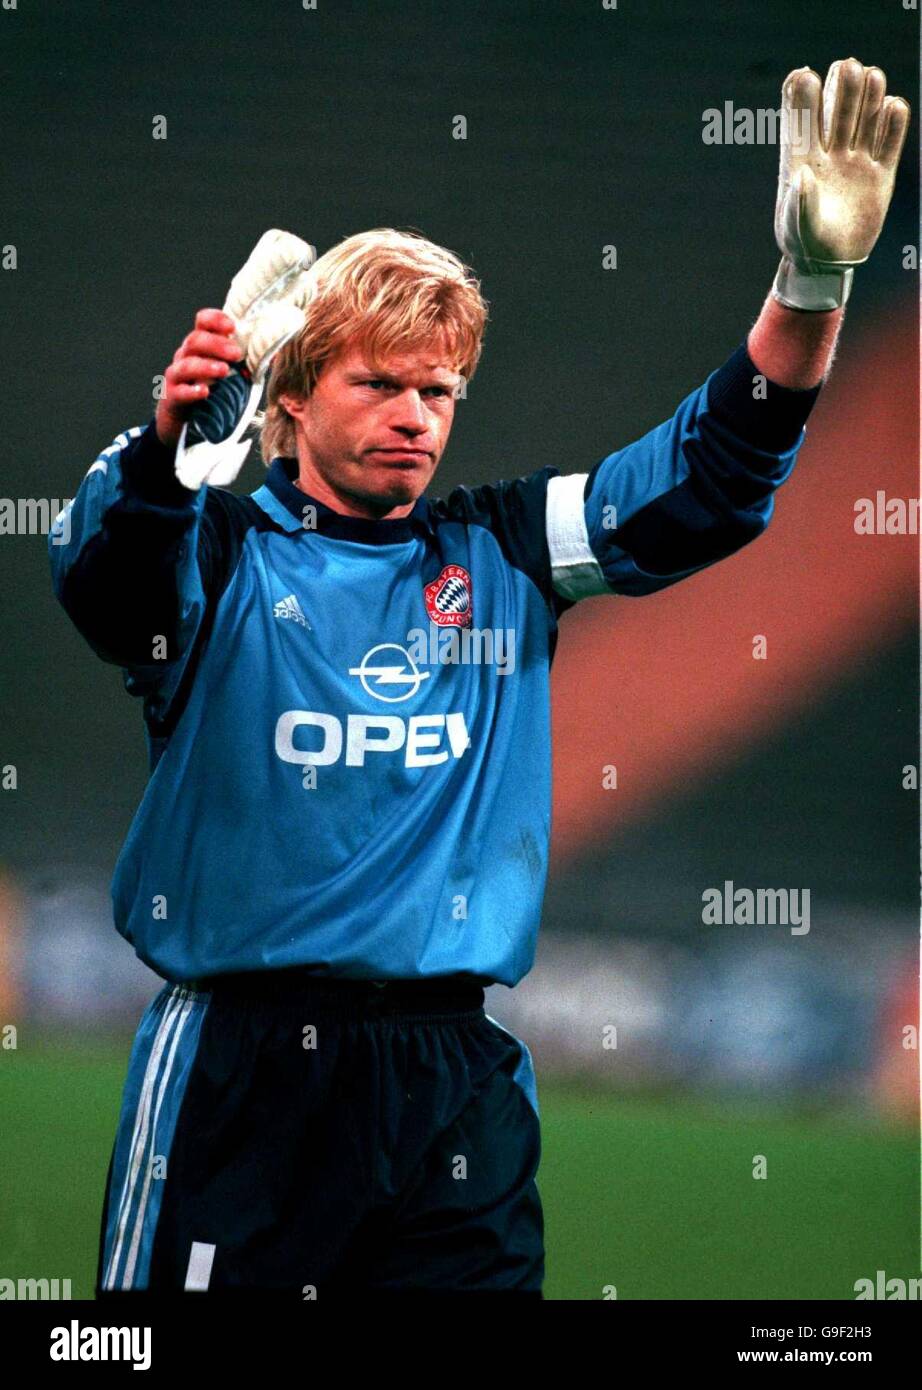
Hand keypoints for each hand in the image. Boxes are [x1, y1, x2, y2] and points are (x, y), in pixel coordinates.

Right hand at [155, 309, 243, 447]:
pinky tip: (205, 392)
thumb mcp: (226, 373)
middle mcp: (185, 356)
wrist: (183, 419)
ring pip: (186, 365)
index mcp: (200, 345)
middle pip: (195, 340)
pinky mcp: (172, 397)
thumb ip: (243, 363)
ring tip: (224, 370)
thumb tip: (271, 356)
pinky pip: (179, 392)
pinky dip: (192, 391)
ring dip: (206, 366)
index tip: (232, 327)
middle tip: (236, 354)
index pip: (202, 322)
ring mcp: (177, 376)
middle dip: (216, 345)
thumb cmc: (209, 390)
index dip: (215, 320)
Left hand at [773, 58, 910, 309]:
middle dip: (843, 84)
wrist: (829, 264)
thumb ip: (797, 203)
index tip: (805, 75)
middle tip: (847, 67)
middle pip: (838, 105)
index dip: (802, 92)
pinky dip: (894, 120)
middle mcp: (830, 152)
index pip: (801, 115)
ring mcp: (856, 159)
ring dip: (870, 93)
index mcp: (801, 157)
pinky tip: (892, 110)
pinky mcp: (881, 172)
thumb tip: (803, 176)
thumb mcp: (795, 227)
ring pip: (866, 113)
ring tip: (872, 78)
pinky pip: (892, 137)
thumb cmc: (803, 244)